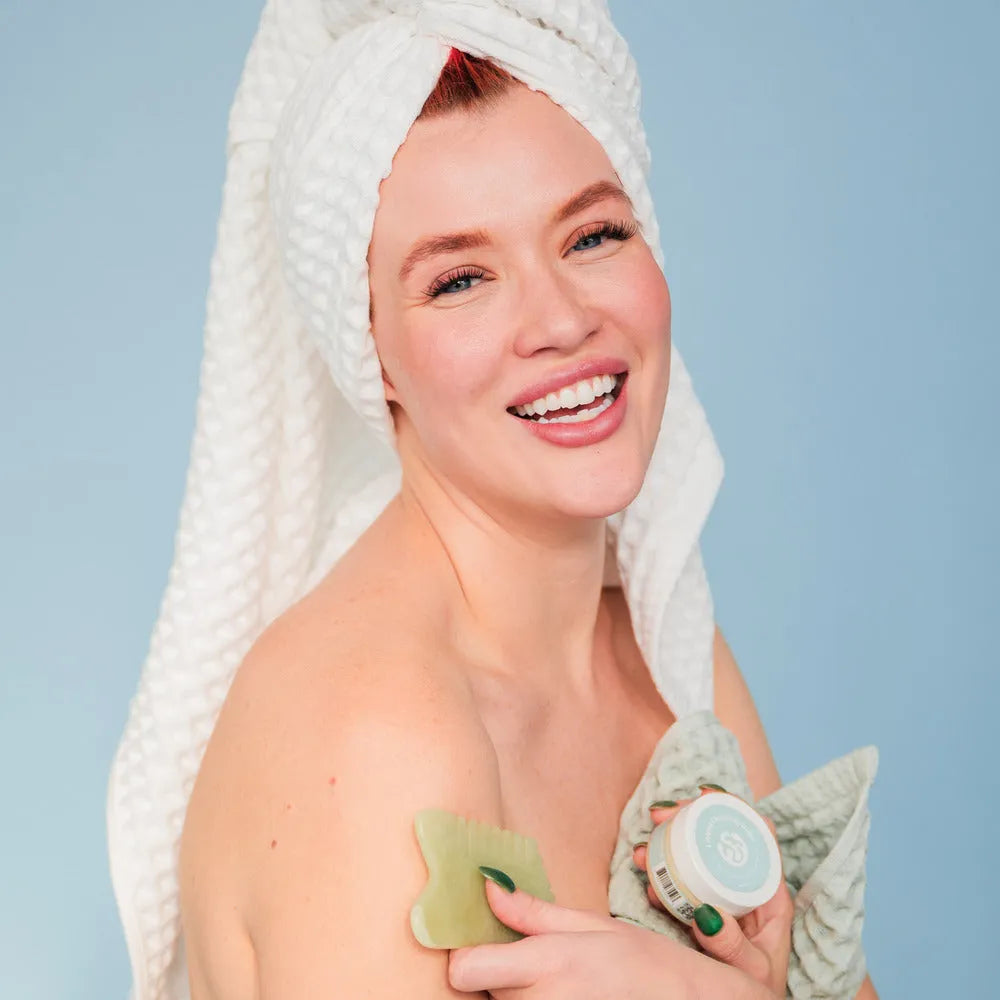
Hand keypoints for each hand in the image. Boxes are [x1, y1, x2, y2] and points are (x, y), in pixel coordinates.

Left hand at [448, 875, 775, 999]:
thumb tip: (487, 886)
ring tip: (555, 983)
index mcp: (550, 962)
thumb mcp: (593, 925)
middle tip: (534, 964)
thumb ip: (534, 912)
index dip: (466, 956)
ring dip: (516, 995)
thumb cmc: (647, 965)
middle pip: (483, 990)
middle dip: (499, 975)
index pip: (465, 969)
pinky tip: (565, 998)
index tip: (479, 945)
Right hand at [632, 788, 792, 997]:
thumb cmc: (759, 990)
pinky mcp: (699, 909)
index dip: (734, 809)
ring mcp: (719, 895)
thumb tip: (706, 913)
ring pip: (693, 857)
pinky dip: (658, 876)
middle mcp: (744, 886)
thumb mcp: (752, 972)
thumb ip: (732, 946)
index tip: (704, 797)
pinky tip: (646, 878)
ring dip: (665, 846)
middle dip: (687, 819)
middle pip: (718, 838)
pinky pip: (677, 884)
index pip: (758, 836)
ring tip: (642, 852)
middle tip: (659, 816)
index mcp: (768, 894)